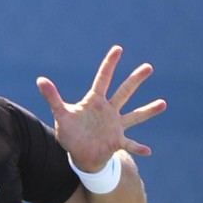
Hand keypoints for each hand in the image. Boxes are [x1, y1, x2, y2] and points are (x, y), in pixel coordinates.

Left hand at [36, 45, 166, 171]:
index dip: (109, 64)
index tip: (118, 48)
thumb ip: (52, 98)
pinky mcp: (117, 141)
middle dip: (135, 80)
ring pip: (134, 116)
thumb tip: (40, 79)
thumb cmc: (71, 133)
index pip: (102, 79)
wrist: (80, 153)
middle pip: (123, 92)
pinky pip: (129, 145)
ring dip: (147, 111)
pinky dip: (138, 148)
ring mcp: (115, 125)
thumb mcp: (61, 114)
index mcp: (95, 102)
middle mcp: (108, 111)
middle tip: (148, 67)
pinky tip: (148, 151)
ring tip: (162, 103)